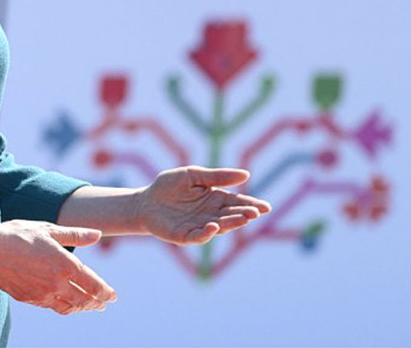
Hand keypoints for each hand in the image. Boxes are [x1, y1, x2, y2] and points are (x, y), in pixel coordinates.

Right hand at [0, 220, 116, 314]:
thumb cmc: (18, 234)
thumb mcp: (49, 230)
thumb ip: (75, 234)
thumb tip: (97, 234)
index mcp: (65, 265)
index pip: (94, 286)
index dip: (106, 293)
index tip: (113, 296)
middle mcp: (57, 284)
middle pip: (84, 301)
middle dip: (96, 303)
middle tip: (103, 304)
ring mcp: (43, 294)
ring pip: (69, 307)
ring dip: (81, 308)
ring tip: (87, 305)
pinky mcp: (29, 299)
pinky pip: (52, 306)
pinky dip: (63, 306)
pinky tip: (63, 302)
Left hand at [137, 166, 271, 244]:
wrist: (145, 201)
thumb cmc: (169, 186)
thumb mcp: (193, 175)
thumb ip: (217, 176)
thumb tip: (246, 174)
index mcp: (215, 199)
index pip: (237, 202)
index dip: (251, 204)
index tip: (266, 207)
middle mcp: (211, 215)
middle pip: (231, 216)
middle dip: (244, 214)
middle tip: (255, 213)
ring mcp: (199, 226)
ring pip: (220, 227)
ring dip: (231, 224)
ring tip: (243, 219)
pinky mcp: (185, 236)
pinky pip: (199, 236)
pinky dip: (207, 233)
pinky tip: (214, 226)